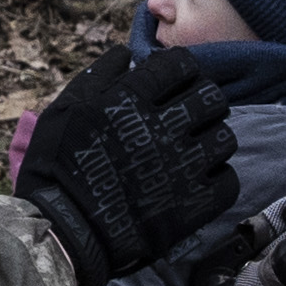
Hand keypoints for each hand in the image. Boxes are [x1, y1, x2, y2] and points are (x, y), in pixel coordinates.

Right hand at [14, 49, 239, 285]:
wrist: (64, 231)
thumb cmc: (57, 167)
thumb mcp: (65, 110)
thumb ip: (98, 77)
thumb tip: (127, 54)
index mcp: (132, 100)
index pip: (181, 65)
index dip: (180, 69)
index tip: (174, 81)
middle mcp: (164, 128)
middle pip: (212, 97)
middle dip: (202, 100)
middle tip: (188, 114)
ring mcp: (183, 167)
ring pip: (225, 137)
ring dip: (212, 138)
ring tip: (195, 148)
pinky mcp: (193, 205)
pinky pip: (228, 181)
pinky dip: (218, 178)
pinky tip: (200, 180)